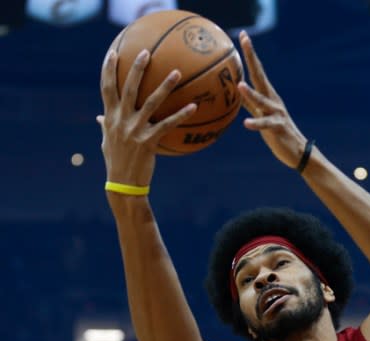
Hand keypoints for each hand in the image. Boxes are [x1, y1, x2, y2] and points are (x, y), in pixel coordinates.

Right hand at [97, 49, 196, 185]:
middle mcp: (120, 120)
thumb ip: (105, 126)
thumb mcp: (107, 142)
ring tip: (177, 73)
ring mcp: (134, 130)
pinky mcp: (148, 141)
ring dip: (165, 86)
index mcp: (110, 117)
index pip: (106, 88)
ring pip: (151, 102)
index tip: (114, 53)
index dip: (108, 70)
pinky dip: (181, 115)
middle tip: (148, 53)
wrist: (123, 184)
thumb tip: (99, 117)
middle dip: (137, 69)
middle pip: (127, 88)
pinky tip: (194, 106)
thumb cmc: (116, 162)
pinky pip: (168, 124)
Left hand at [237, 31, 306, 168]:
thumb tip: (234, 90)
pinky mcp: (278, 128)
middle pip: (260, 75)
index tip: (242, 35)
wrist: (298, 151)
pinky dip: (256, 124)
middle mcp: (273, 100)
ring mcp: (277, 113)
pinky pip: (266, 125)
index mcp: (267, 95)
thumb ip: (248, 102)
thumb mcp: (260, 114)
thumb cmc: (276, 132)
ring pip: (262, 101)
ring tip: (240, 85)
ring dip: (251, 93)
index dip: (249, 53)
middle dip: (252, 57)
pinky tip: (246, 124)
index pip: (256, 71)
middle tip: (244, 40)